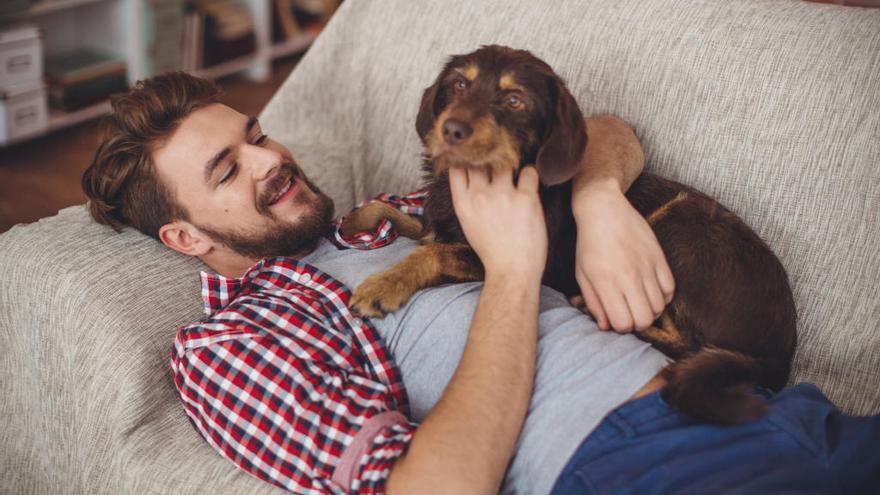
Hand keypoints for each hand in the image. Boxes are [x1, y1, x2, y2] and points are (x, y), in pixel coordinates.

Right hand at [449, 166, 547, 280]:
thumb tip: (473, 177)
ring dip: (511, 166)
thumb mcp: (469, 224)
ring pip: (505, 163)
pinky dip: (531, 175)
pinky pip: (529, 172)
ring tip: (516, 177)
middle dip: (489, 159)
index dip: (466, 159)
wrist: (511, 271)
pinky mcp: (525, 198)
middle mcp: (480, 195)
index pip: (457, 167)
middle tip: (499, 165)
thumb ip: (469, 199)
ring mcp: (502, 195)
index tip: (475, 160)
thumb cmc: (492, 251)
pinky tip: (529, 184)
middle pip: (480, 159)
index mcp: (463, 203)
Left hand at [573, 182, 674, 331]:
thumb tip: (607, 326)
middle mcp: (628, 276)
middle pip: (645, 319)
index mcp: (606, 282)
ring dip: (650, 310)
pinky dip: (663, 296)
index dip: (620, 325)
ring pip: (660, 307)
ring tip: (638, 301)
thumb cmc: (589, 244)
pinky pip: (670, 289)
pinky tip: (651, 290)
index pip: (623, 323)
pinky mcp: (659, 257)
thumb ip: (594, 302)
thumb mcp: (583, 274)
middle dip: (637, 322)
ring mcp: (647, 266)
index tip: (615, 316)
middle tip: (629, 312)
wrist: (604, 209)